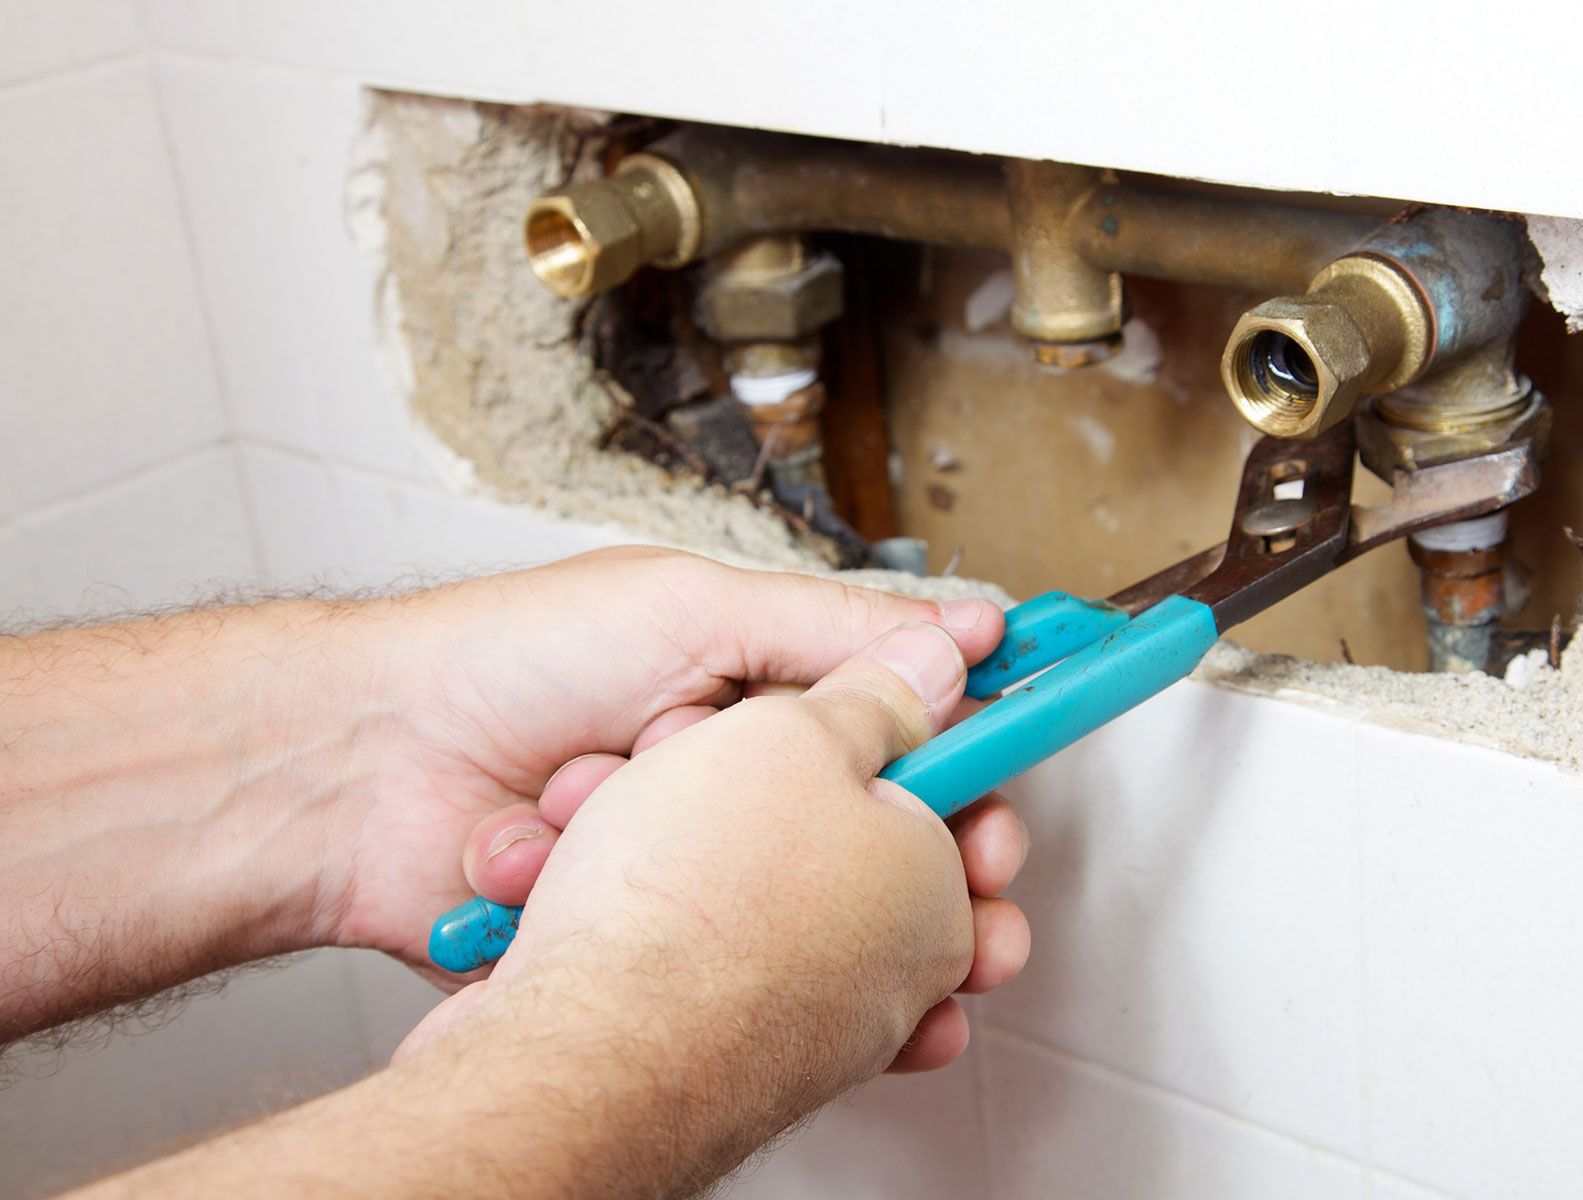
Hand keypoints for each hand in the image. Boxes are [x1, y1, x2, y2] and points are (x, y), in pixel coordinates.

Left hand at [393, 617, 1027, 1082]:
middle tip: (960, 909)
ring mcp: (687, 870)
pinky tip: (676, 940)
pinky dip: (695, 953)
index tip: (1004, 818)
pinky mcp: (640, 938)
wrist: (359, 770)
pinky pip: (712, 968)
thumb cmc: (504, 662)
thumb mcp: (687, 608)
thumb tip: (958, 635)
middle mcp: (732, 787)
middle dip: (916, 885)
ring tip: (806, 930)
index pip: (898, 741)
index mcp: (758, 697)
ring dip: (793, 919)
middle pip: (867, 852)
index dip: (963, 783)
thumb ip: (830, 631)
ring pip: (795, 922)